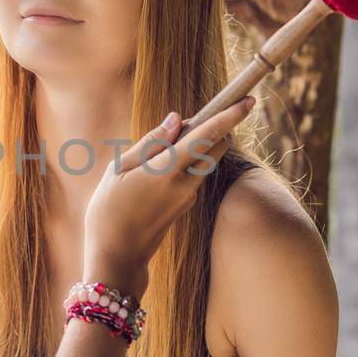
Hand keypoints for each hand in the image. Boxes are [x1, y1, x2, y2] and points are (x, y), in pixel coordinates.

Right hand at [82, 95, 256, 294]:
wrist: (116, 256)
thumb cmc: (108, 210)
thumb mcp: (119, 169)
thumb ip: (151, 142)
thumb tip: (177, 119)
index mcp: (167, 170)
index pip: (207, 136)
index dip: (230, 115)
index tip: (249, 100)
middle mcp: (186, 183)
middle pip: (215, 147)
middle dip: (209, 129)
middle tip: (177, 128)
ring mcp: (189, 197)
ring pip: (204, 161)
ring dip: (193, 148)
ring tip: (154, 155)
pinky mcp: (186, 205)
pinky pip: (193, 175)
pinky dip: (184, 164)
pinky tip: (155, 174)